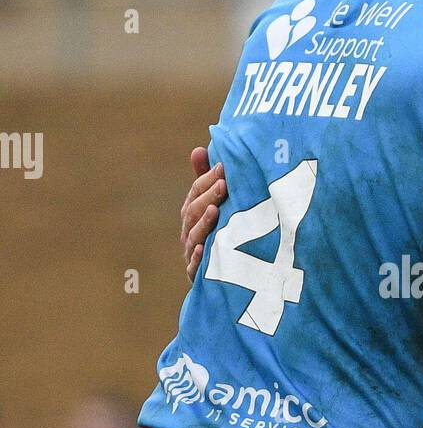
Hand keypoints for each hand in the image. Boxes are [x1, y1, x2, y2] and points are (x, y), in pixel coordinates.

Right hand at [180, 148, 226, 281]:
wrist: (229, 278)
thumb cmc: (221, 234)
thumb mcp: (215, 206)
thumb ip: (205, 180)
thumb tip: (198, 149)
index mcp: (192, 215)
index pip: (195, 194)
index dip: (206, 181)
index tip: (223, 168)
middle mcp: (189, 233)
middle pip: (192, 213)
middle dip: (207, 197)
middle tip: (224, 184)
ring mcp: (192, 254)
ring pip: (193, 237)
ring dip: (203, 223)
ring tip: (215, 210)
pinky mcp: (198, 277)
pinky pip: (195, 268)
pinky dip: (198, 258)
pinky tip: (205, 249)